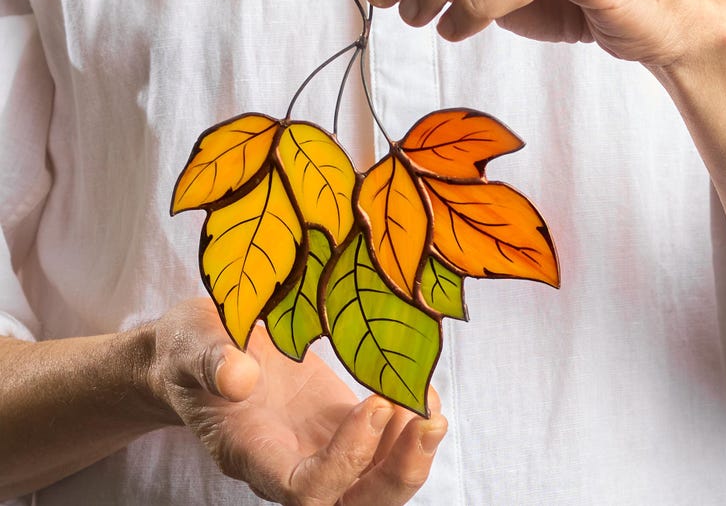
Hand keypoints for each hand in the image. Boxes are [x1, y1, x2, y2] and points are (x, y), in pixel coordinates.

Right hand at [146, 299, 445, 504]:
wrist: (199, 349)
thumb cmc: (189, 347)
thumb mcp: (191, 341)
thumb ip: (211, 360)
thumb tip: (240, 376)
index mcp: (250, 451)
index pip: (304, 490)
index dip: (344, 463)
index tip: (372, 405)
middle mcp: (288, 462)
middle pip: (349, 505)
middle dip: (397, 476)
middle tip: (429, 422)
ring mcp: (317, 445)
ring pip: (372, 484)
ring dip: (411, 455)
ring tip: (431, 406)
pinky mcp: (336, 423)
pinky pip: (379, 448)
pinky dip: (406, 427)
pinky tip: (419, 389)